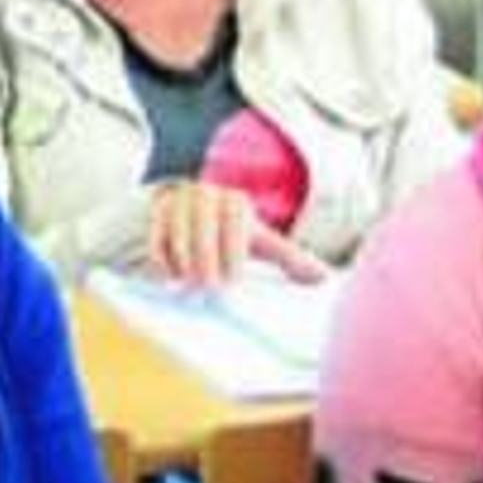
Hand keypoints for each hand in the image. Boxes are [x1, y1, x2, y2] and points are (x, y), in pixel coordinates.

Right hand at [146, 179, 329, 289]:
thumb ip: (289, 258)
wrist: (194, 213)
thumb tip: (325, 278)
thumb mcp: (260, 243)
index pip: (235, 221)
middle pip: (204, 225)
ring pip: (179, 230)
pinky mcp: (158, 210)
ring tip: (190, 285)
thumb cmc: (232, 235)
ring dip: (184, 261)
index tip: (232, 281)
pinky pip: (157, 234)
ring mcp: (180, 199)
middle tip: (208, 289)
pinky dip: (163, 258)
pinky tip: (171, 277)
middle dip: (205, 260)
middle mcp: (207, 193)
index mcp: (236, 201)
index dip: (233, 250)